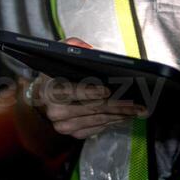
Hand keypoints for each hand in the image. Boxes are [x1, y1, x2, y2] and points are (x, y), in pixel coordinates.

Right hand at [29, 37, 148, 139]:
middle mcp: (55, 110)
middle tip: (137, 105)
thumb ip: (72, 46)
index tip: (108, 90)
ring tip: (136, 111)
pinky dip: (111, 122)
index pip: (73, 91)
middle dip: (118, 106)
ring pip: (97, 120)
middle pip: (93, 108)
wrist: (41, 99)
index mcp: (52, 89)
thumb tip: (88, 49)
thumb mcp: (58, 55)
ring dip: (119, 115)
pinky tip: (123, 116)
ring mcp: (63, 124)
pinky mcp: (72, 133)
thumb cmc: (55, 76)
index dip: (91, 91)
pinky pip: (96, 129)